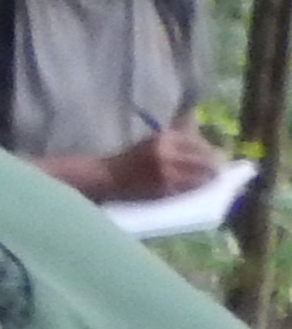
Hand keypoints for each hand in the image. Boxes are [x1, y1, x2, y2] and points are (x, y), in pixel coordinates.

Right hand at [79, 122, 226, 201]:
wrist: (106, 177)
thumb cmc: (131, 158)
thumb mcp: (153, 141)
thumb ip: (178, 138)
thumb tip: (207, 140)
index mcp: (164, 138)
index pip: (199, 144)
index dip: (213, 151)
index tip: (222, 156)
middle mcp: (166, 153)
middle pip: (204, 159)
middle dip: (216, 166)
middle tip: (221, 171)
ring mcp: (165, 173)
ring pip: (199, 176)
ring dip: (209, 179)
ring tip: (214, 180)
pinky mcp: (162, 189)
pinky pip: (187, 189)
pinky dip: (197, 188)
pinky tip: (200, 189)